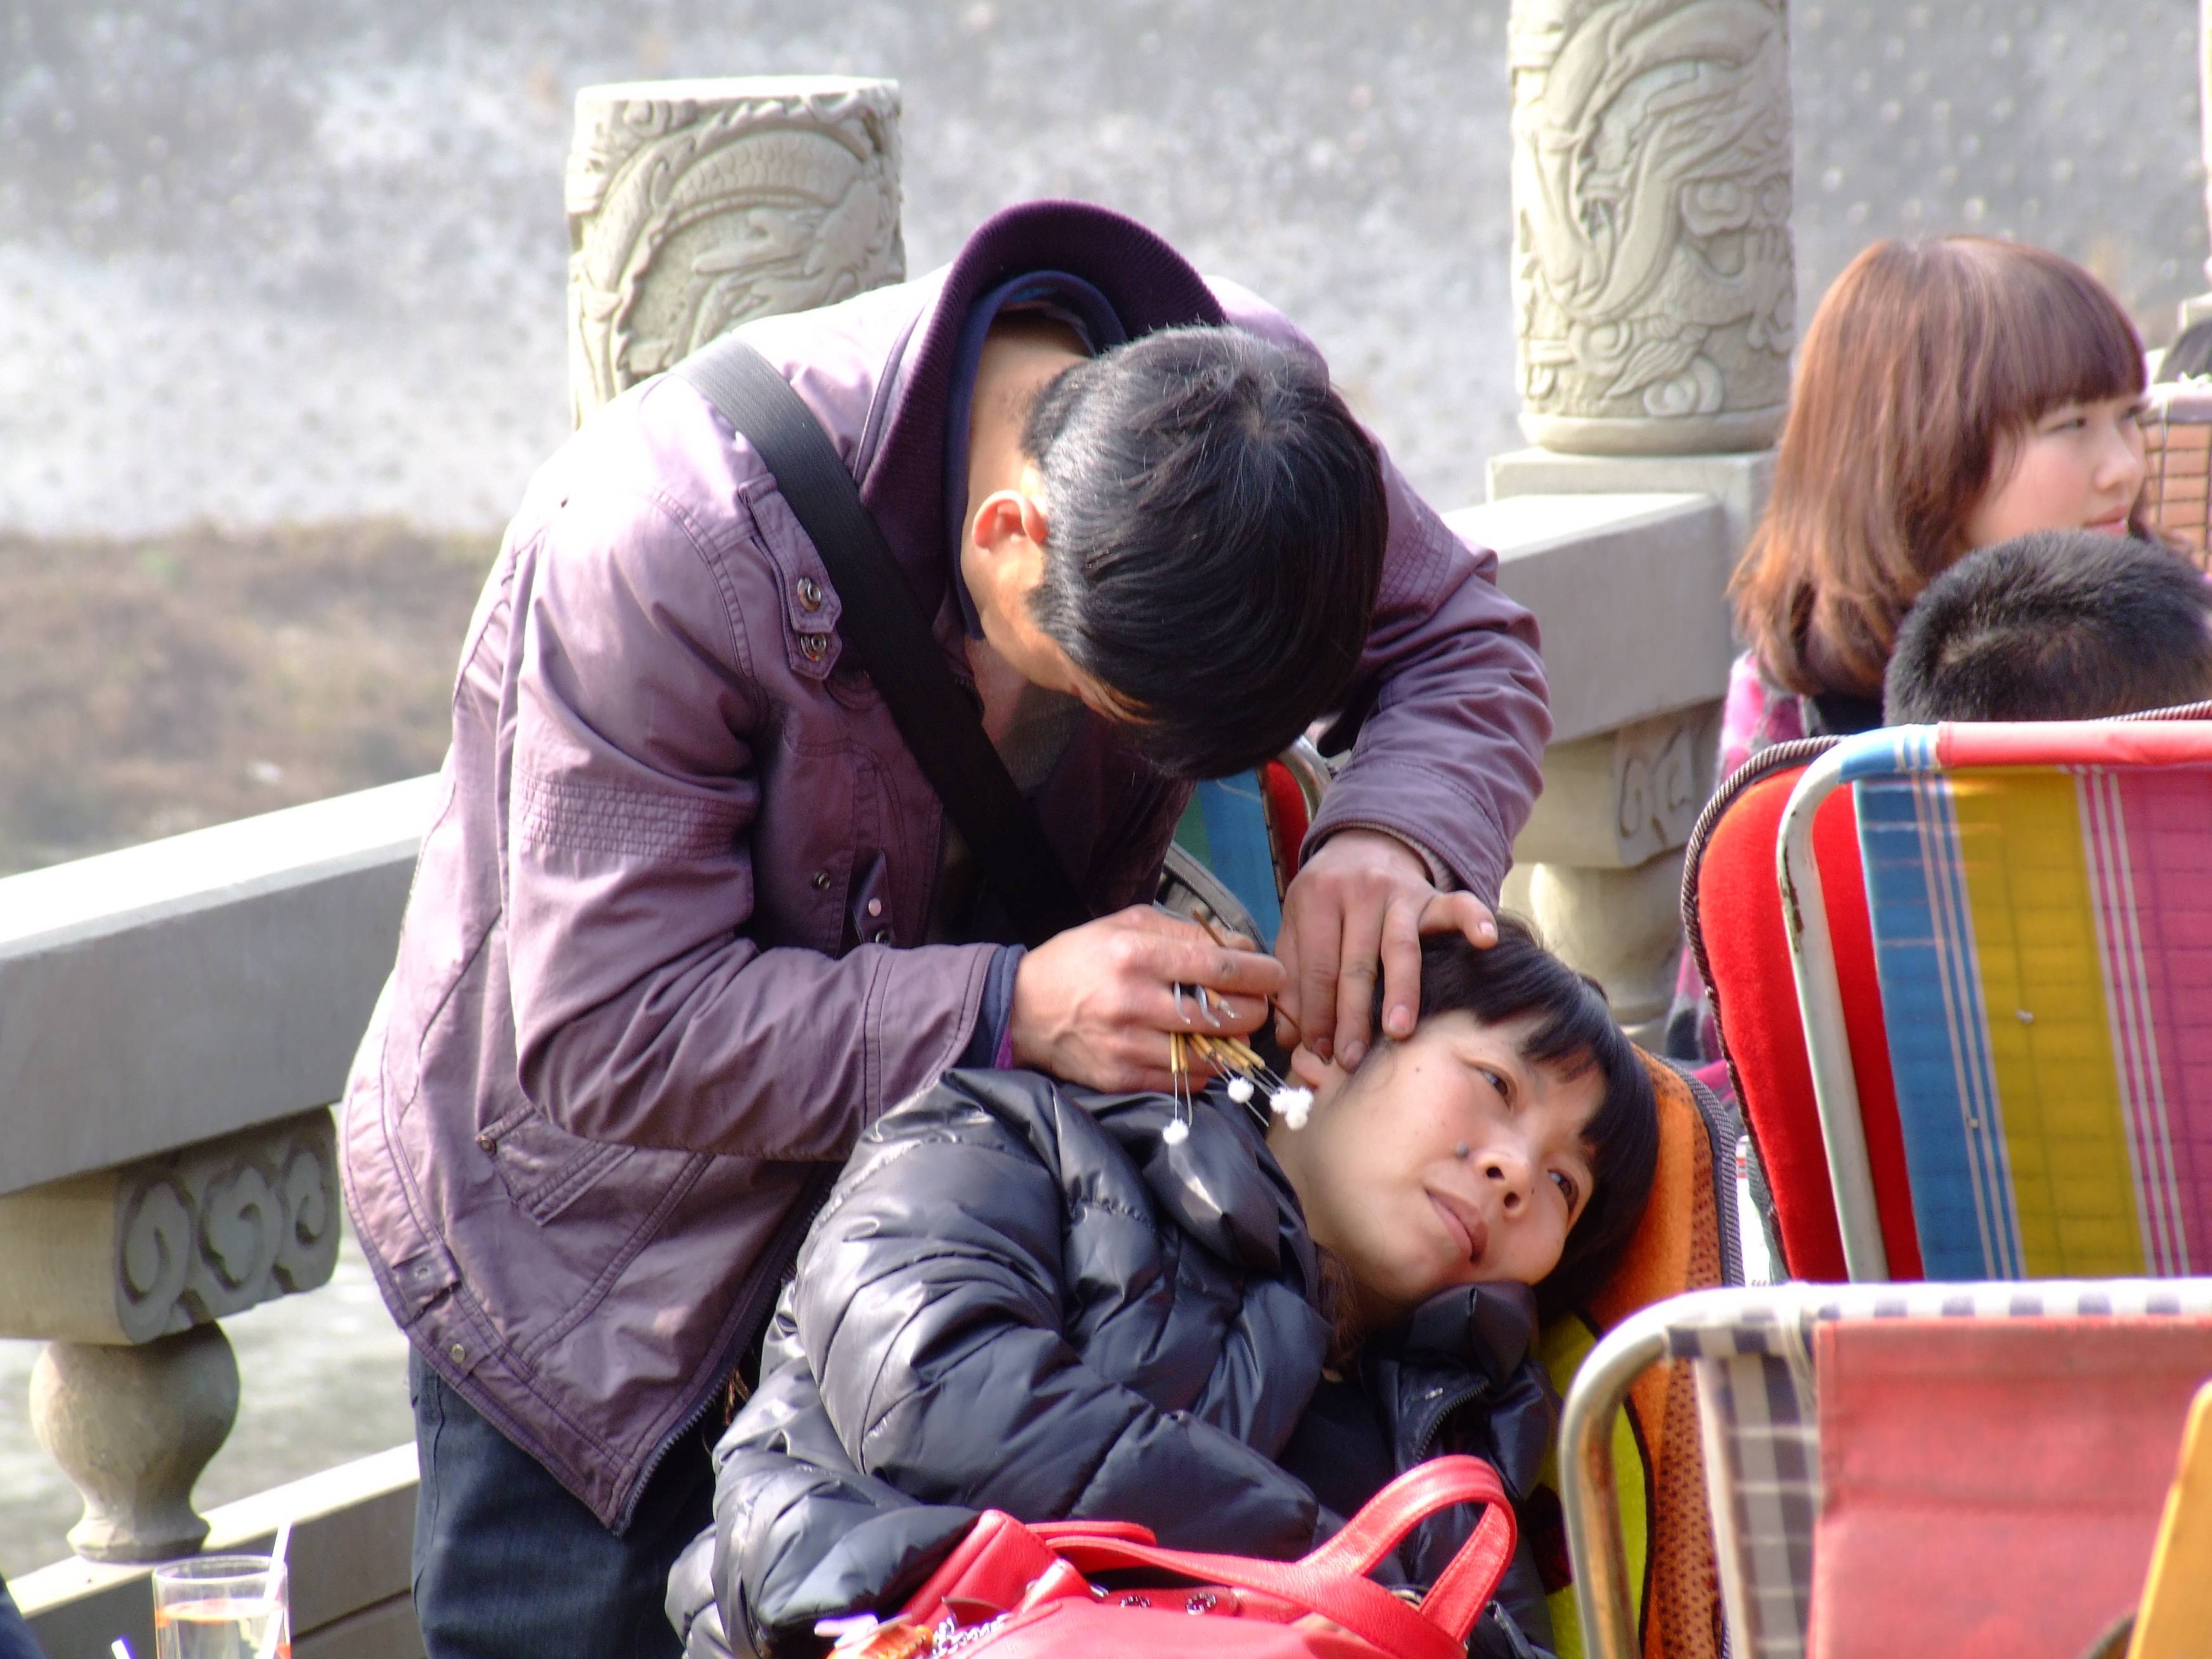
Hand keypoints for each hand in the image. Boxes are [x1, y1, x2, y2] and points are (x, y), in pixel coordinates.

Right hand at [1010, 906, 1285, 1091]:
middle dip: (1252, 1010)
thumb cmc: (1081, 959)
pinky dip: (1203, 1068)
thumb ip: (1187, 933)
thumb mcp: (1128, 926)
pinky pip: (1183, 1081)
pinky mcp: (1121, 1078)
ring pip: (1209, 1055)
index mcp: (1136, 954)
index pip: (1220, 968)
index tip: (1275, 975)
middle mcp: (1132, 1001)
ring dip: (1231, 1044)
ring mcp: (1126, 1046)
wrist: (1022, 1008)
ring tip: (1229, 1028)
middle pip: (1222, 1015)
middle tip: (1255, 1004)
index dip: (1260, 974)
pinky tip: (1200, 1051)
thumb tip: (1244, 948)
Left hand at [1274, 829, 1496, 1069]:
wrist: (1363, 845)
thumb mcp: (1297, 926)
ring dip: (1400, 991)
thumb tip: (1289, 1036)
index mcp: (1316, 899)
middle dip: (1352, 1016)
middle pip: (1355, 963)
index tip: (1319, 1050)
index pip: (1316, 967)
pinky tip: (1485, 941)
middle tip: (1351, 1057)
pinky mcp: (1432, 894)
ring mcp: (1398, 892)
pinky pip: (1457, 905)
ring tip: (1399, 1031)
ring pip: (1400, 947)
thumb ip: (1292, 977)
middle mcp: (1358, 891)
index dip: (1316, 1013)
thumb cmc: (1327, 900)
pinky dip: (1473, 920)